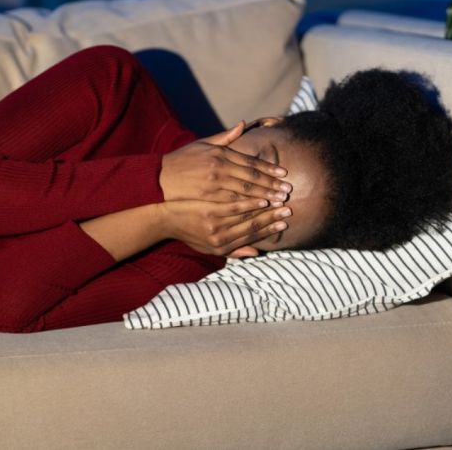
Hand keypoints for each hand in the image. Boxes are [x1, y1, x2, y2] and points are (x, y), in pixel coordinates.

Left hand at [157, 198, 290, 256]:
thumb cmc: (187, 231)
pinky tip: (261, 197)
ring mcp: (215, 223)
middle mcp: (220, 237)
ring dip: (266, 209)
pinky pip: (233, 206)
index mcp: (222, 245)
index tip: (285, 222)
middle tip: (289, 210)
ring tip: (280, 200)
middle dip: (273, 218)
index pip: (251, 236)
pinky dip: (249, 202)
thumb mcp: (208, 248)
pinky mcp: (208, 210)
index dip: (269, 229)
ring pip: (246, 217)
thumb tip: (256, 254)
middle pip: (252, 227)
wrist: (162, 218)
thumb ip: (233, 251)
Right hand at [159, 121, 290, 202]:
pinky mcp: (208, 198)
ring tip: (280, 201)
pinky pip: (233, 203)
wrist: (159, 179)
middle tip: (288, 190)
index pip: (250, 161)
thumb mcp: (202, 144)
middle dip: (272, 184)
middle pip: (252, 176)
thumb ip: (225, 137)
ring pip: (245, 190)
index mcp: (220, 152)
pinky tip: (260, 208)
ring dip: (265, 196)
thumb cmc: (182, 161)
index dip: (268, 167)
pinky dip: (249, 206)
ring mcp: (213, 183)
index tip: (284, 173)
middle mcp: (219, 166)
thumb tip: (243, 124)